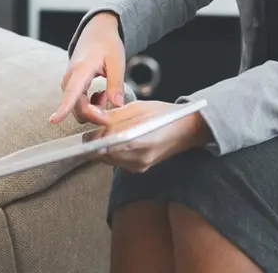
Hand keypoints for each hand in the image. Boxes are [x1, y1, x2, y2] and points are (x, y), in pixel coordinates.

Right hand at [51, 12, 126, 124]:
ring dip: (95, 109)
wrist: (97, 33)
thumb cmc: (107, 45)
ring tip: (106, 93)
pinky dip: (92, 106)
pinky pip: (78, 105)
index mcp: (81, 69)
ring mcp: (68, 84)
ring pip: (78, 109)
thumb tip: (118, 105)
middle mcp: (70, 78)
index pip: (71, 92)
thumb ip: (116, 83)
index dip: (63, 108)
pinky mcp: (70, 87)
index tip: (54, 120)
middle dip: (95, 114)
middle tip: (113, 106)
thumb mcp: (117, 61)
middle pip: (77, 107)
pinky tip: (101, 94)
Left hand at [94, 100, 210, 173]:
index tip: (90, 130)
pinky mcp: (139, 169)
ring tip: (111, 131)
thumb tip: (93, 116)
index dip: (95, 137)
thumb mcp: (138, 107)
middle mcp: (140, 158)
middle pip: (105, 154)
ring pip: (109, 159)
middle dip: (98, 141)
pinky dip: (113, 151)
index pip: (108, 144)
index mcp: (141, 140)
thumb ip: (114, 115)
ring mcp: (139, 166)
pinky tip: (119, 139)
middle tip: (100, 126)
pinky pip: (117, 161)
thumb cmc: (164, 115)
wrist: (187, 130)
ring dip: (104, 146)